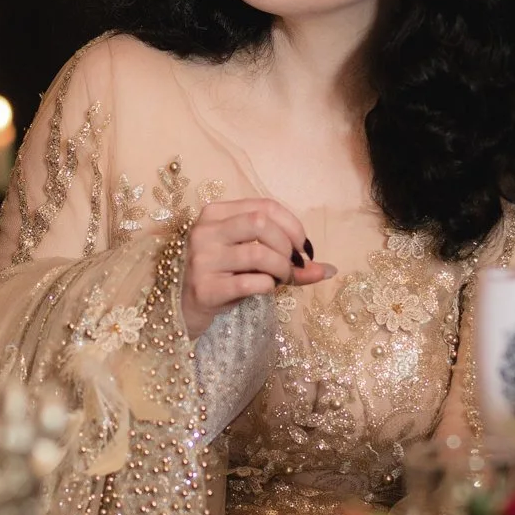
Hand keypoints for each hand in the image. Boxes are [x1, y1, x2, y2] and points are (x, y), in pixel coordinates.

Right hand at [180, 197, 333, 339]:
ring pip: (259, 254)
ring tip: (281, 279)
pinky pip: (251, 282)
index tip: (304, 248)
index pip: (265, 206)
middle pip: (261, 224)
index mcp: (215, 213)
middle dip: (287, 245)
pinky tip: (266, 289)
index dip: (293, 225)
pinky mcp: (205, 288)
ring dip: (281, 269)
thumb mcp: (250, 259)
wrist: (184, 307)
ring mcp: (202, 259)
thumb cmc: (222, 276)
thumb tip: (330, 270)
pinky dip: (268, 286)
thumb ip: (286, 258)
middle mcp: (205, 231)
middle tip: (293, 265)